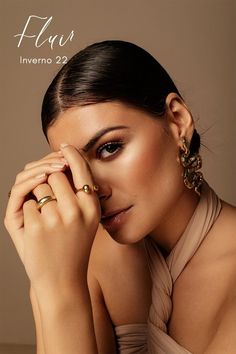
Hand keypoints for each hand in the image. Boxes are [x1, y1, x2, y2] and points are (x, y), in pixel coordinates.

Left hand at [4, 146, 100, 289]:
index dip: (71, 154)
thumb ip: (78, 193)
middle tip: (49, 201)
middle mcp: (77, 210)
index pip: (81, 169)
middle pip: (54, 174)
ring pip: (38, 186)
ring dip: (36, 198)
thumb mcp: (86, 221)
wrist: (62, 281)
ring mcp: (56, 218)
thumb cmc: (72, 247)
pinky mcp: (37, 226)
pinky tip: (36, 231)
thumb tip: (60, 163)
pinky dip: (26, 213)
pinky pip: (26, 202)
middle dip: (47, 182)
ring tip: (45, 220)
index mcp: (92, 207)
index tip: (63, 147)